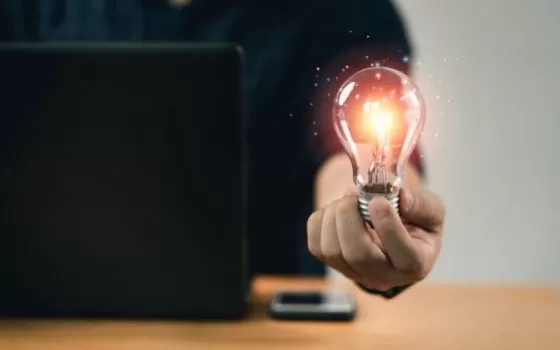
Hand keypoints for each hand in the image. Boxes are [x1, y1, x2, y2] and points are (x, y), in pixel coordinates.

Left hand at [307, 186, 444, 290]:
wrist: (390, 225)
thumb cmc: (413, 219)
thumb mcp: (430, 210)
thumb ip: (422, 204)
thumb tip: (401, 198)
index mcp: (415, 264)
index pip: (405, 258)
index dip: (389, 228)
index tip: (378, 201)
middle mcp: (384, 275)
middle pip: (358, 255)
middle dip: (350, 218)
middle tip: (354, 195)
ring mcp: (355, 273)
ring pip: (332, 251)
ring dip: (334, 216)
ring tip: (348, 200)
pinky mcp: (332, 264)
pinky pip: (315, 245)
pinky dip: (321, 220)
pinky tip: (336, 210)